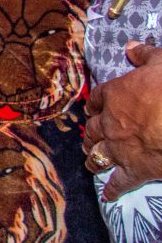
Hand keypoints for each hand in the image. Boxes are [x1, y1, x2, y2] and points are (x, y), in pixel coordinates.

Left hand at [85, 41, 161, 200]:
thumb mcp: (161, 62)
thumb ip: (145, 55)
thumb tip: (132, 46)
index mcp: (114, 95)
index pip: (98, 98)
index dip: (97, 103)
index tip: (95, 107)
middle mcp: (110, 123)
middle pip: (92, 130)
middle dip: (90, 134)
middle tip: (89, 138)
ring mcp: (120, 148)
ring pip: (98, 156)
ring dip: (93, 159)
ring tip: (91, 163)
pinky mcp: (136, 170)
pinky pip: (120, 183)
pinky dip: (114, 190)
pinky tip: (109, 196)